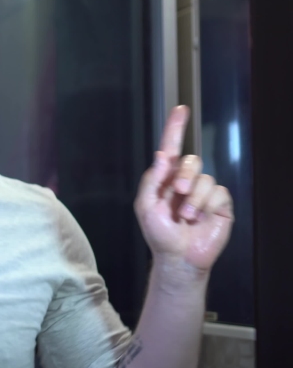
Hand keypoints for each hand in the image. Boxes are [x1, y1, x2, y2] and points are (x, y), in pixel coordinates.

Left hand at [134, 106, 233, 272]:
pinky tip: (200, 219)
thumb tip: (162, 155)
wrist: (178, 257)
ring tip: (186, 216)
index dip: (175, 128)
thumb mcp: (146, 207)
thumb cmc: (159, 233)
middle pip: (191, 161)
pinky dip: (206, 205)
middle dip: (185, 175)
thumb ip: (152, 180)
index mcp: (166, 179)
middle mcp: (186, 182)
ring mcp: (203, 192)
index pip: (172, 148)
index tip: (180, 110)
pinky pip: (218, 193)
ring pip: (205, 178)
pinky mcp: (219, 204)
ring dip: (194, 198)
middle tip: (178, 193)